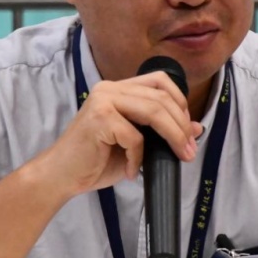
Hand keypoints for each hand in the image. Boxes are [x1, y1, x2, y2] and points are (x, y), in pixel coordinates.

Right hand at [40, 71, 202, 196]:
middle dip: (181, 125)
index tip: (188, 130)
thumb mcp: (135, 146)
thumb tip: (197, 128)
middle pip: (161, 97)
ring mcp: (103, 101)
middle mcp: (109, 89)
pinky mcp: (99, 119)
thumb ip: (161, 133)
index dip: (180, 102)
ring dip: (172, 137)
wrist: (61, 176)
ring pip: (153, 111)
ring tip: (179, 156)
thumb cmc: (95, 161)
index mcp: (117, 90)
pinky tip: (133, 171)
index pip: (159, 81)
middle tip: (189, 150)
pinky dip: (139, 157)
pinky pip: (135, 137)